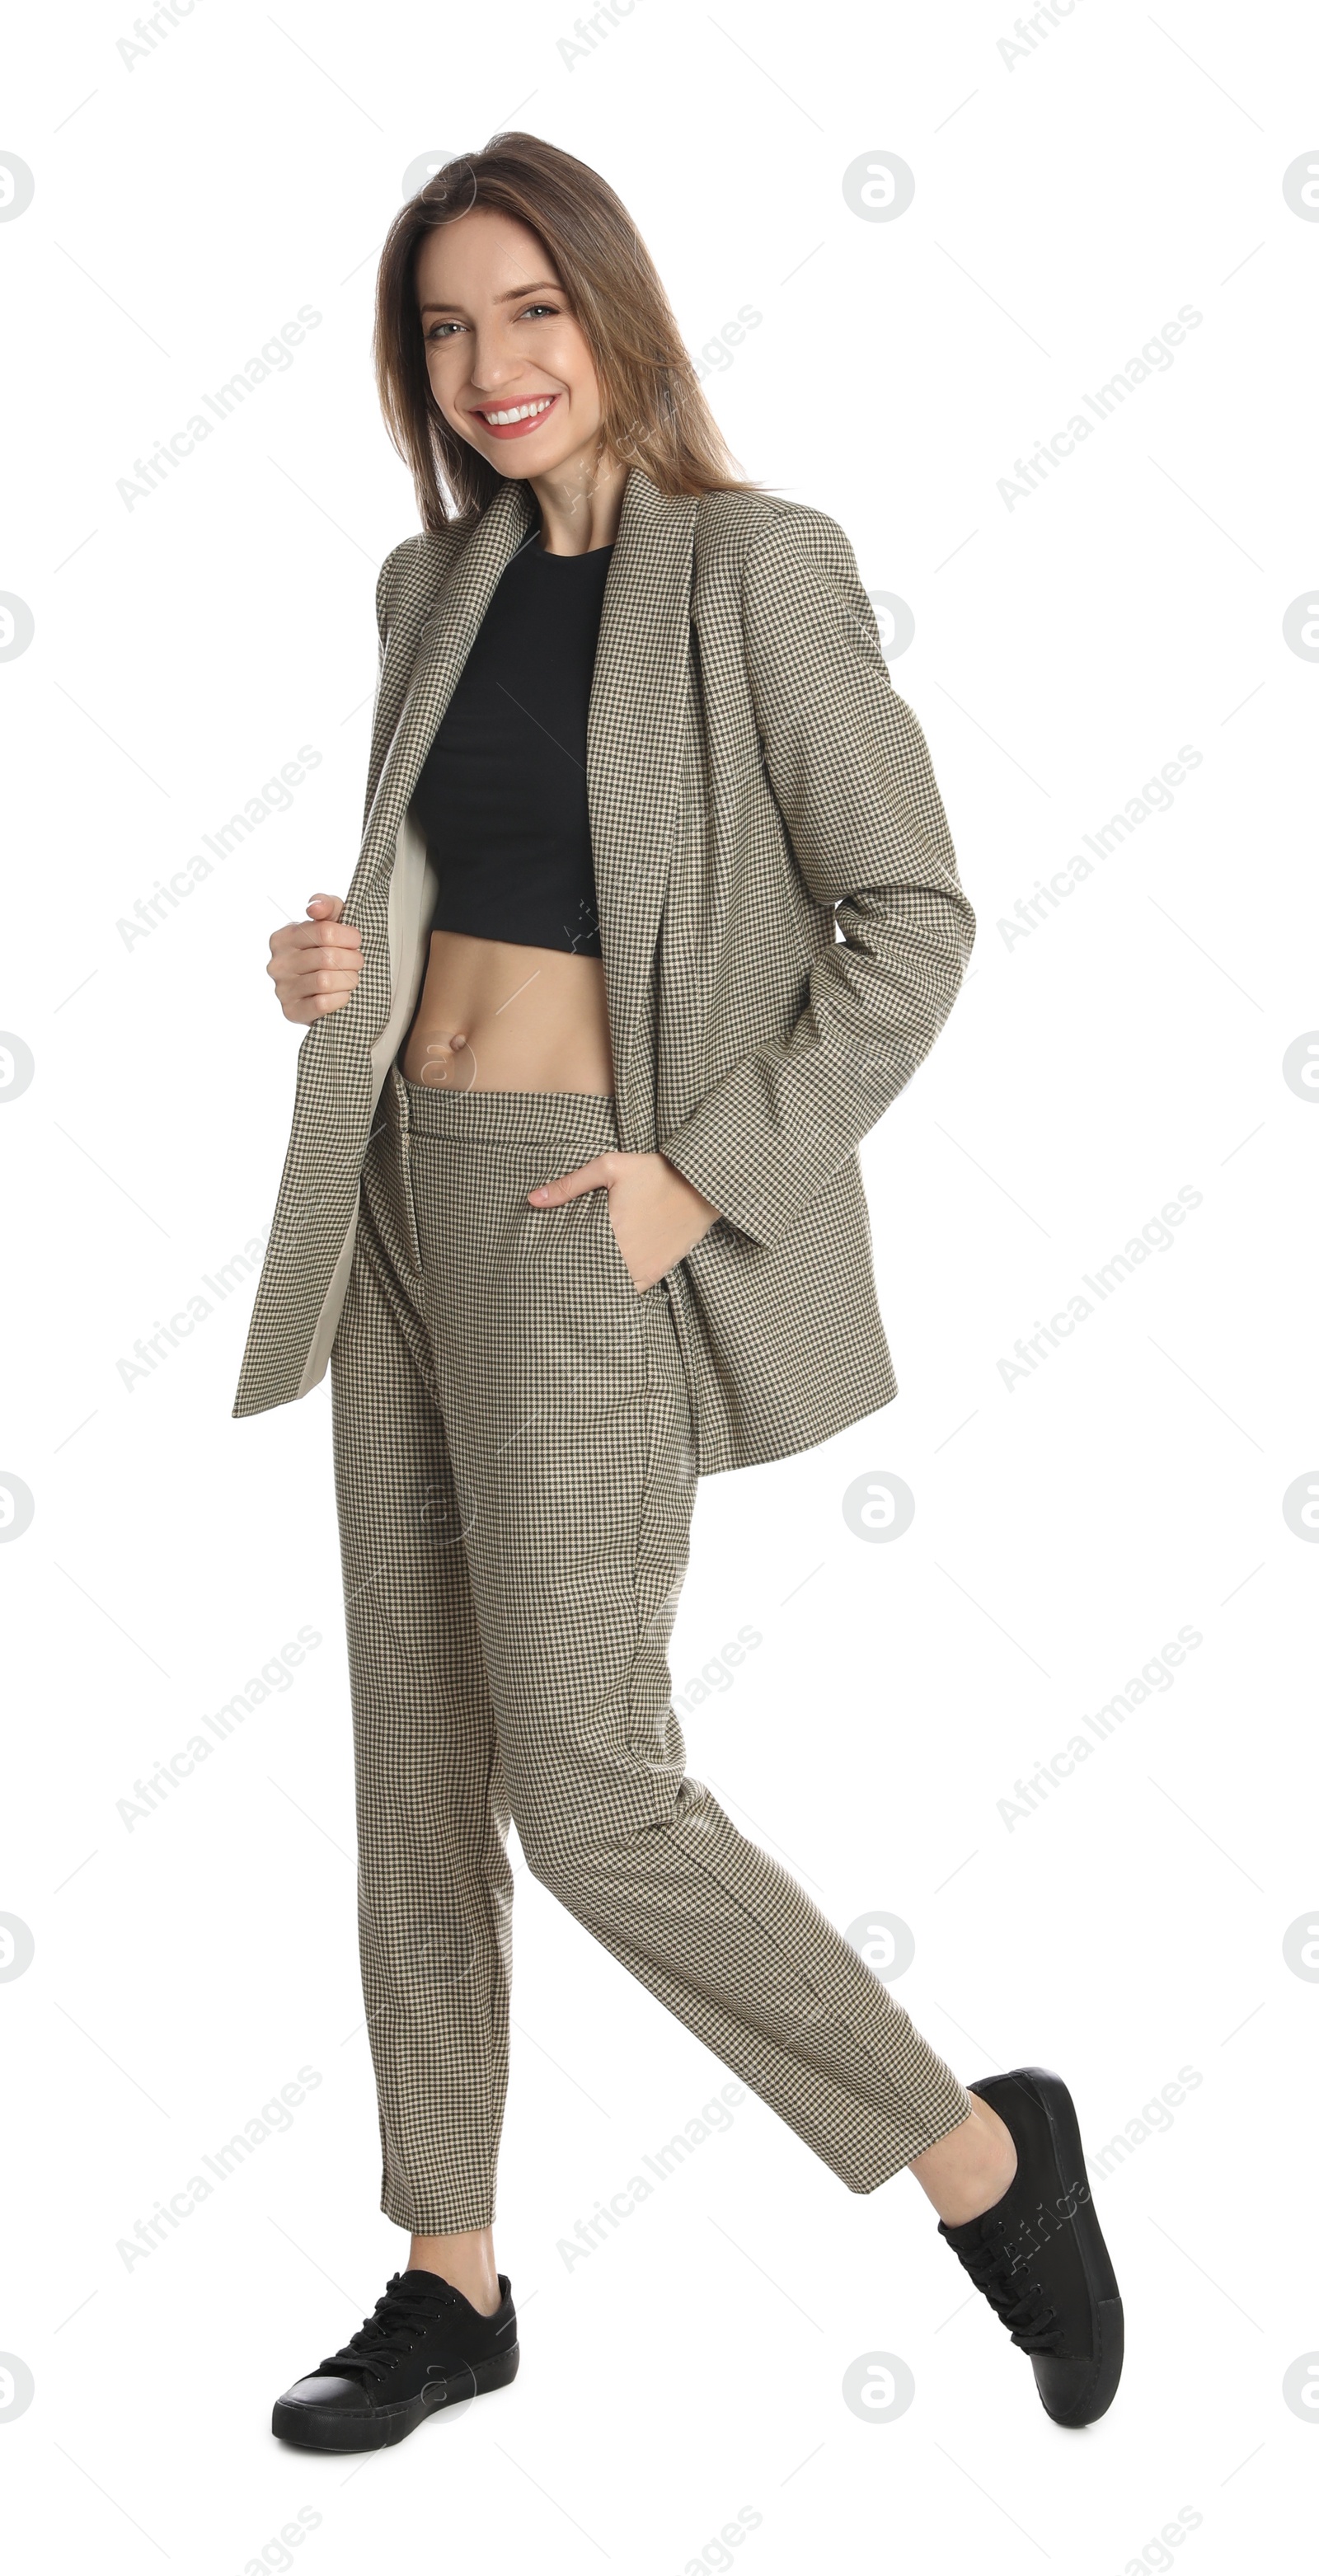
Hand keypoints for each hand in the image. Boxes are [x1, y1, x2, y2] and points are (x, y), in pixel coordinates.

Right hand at [267, 893, 363, 1023]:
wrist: (319, 989)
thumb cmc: (325, 950)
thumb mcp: (328, 922)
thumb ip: (326, 906)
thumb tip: (314, 907)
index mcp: (282, 938)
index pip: (325, 932)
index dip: (349, 937)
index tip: (356, 941)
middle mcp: (277, 963)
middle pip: (327, 957)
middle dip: (352, 960)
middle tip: (357, 962)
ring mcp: (282, 989)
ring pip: (325, 981)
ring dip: (348, 979)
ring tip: (351, 977)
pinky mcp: (291, 1011)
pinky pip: (322, 1004)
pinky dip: (340, 998)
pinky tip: (343, 993)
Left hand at [528, 1150, 719, 1290]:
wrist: (702, 1186)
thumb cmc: (656, 1173)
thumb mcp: (610, 1167)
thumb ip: (569, 1184)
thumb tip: (532, 1199)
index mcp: (609, 1230)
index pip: (570, 1258)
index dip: (556, 1261)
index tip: (544, 1262)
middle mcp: (624, 1255)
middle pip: (586, 1276)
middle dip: (571, 1275)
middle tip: (553, 1276)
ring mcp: (642, 1268)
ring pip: (607, 1288)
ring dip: (593, 1283)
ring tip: (577, 1279)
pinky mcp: (656, 1273)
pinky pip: (630, 1292)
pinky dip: (617, 1289)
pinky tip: (605, 1281)